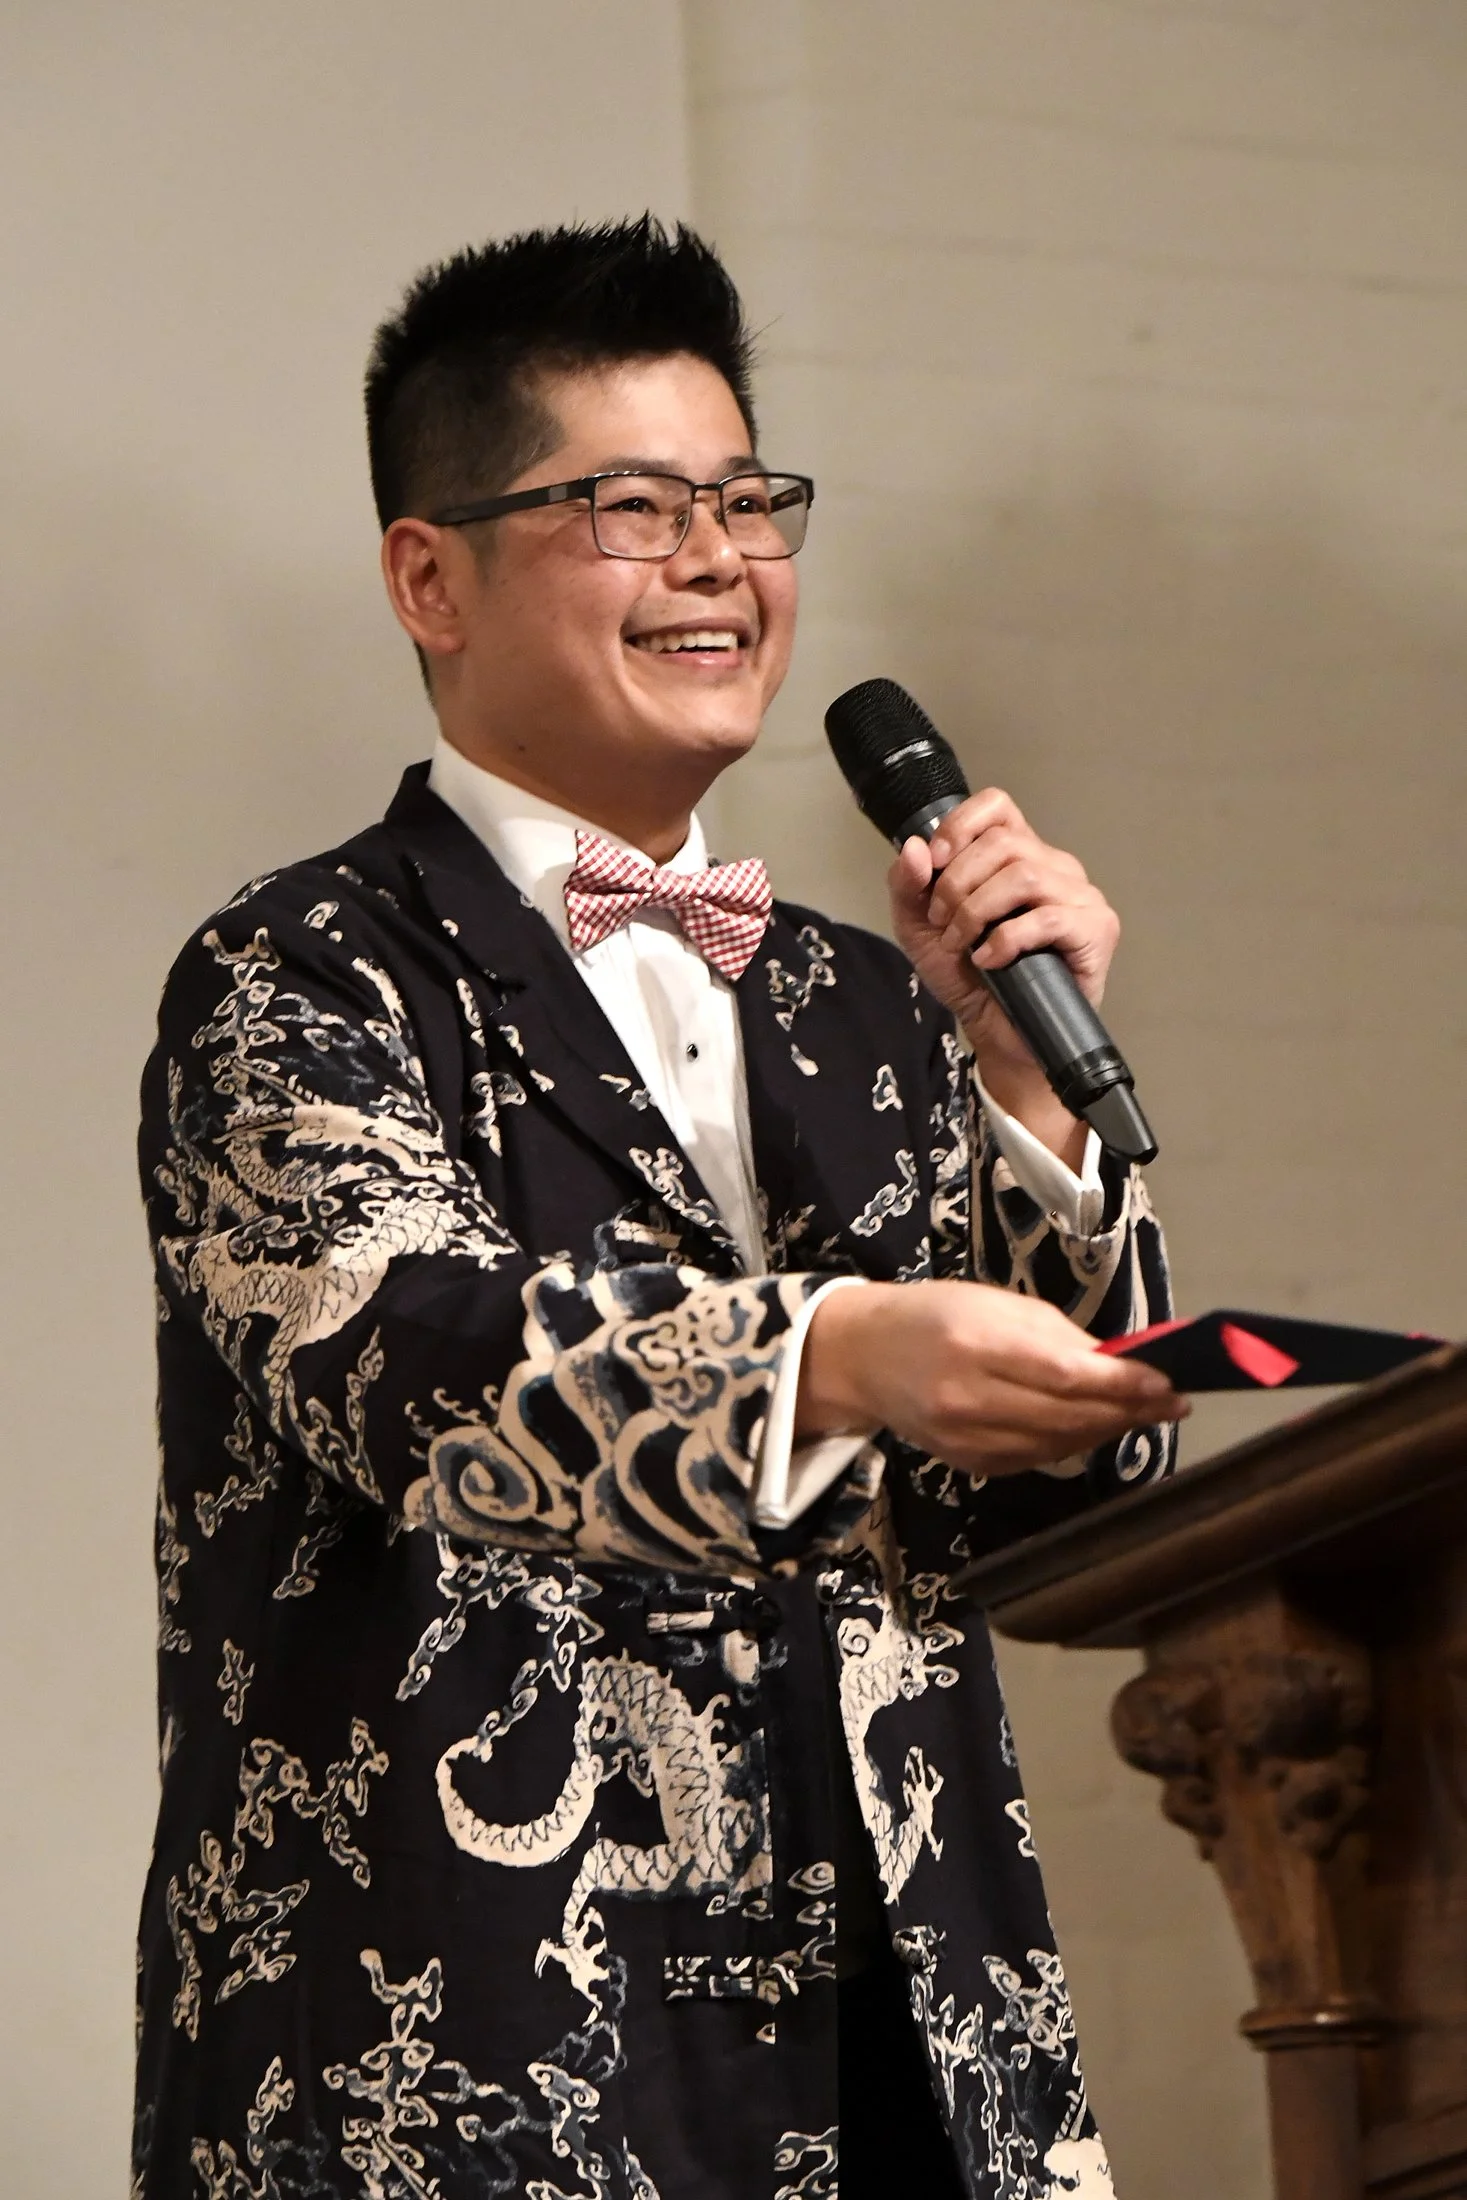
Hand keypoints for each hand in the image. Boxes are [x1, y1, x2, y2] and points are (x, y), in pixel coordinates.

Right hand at [796, 1279, 1186, 1475]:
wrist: (863, 1357)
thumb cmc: (936, 1315)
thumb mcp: (995, 1304)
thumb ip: (1058, 1335)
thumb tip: (1121, 1362)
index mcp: (978, 1347)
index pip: (1066, 1375)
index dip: (1123, 1384)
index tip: (1168, 1382)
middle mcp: (971, 1400)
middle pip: (1069, 1416)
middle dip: (1129, 1410)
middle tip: (1173, 1401)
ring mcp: (968, 1440)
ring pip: (1059, 1444)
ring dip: (1108, 1428)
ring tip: (1143, 1411)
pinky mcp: (969, 1464)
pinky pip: (1037, 1458)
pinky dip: (1072, 1442)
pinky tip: (1094, 1425)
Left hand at [887, 791, 1119, 1146]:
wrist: (998, 1034)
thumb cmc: (971, 978)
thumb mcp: (920, 929)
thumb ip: (908, 886)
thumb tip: (916, 848)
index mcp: (1017, 855)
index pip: (997, 807)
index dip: (960, 826)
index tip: (935, 862)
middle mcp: (1053, 867)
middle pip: (1004, 843)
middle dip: (958, 884)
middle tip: (943, 923)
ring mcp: (1079, 897)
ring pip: (1025, 875)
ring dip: (978, 911)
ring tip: (964, 944)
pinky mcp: (1095, 930)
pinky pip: (1049, 917)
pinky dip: (1007, 939)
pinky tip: (991, 960)